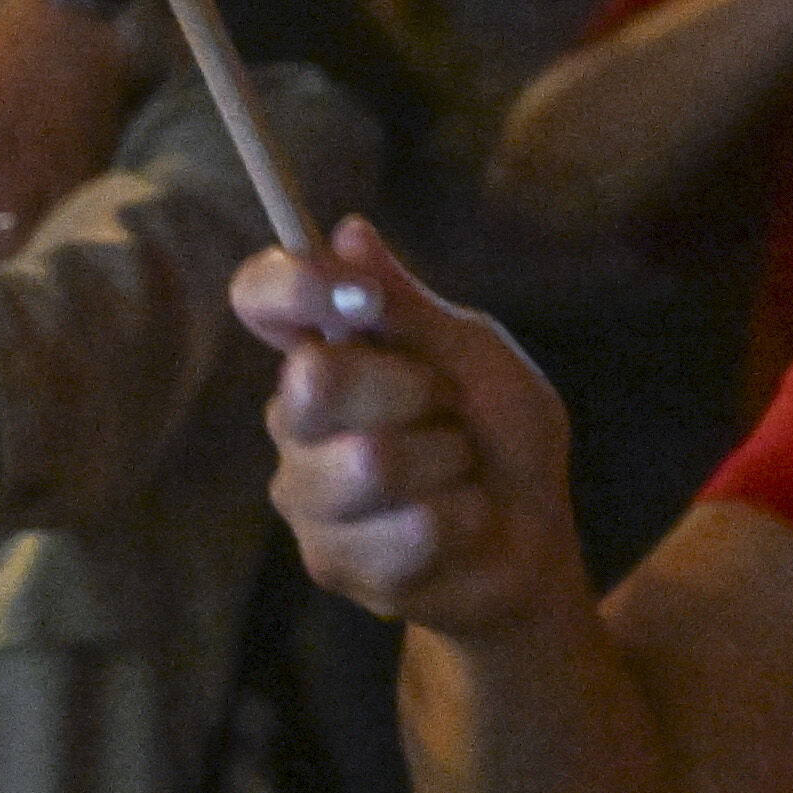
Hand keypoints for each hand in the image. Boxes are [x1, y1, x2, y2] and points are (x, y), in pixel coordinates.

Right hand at [244, 219, 591, 636]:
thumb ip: (410, 307)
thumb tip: (347, 231)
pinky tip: (459, 523)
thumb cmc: (500, 436)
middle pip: (316, 379)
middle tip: (448, 408)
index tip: (355, 294)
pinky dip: (460, 518)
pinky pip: (406, 529)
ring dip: (446, 461)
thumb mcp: (474, 355)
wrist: (531, 540)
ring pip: (369, 461)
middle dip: (412, 389)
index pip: (261, 297)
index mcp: (324, 350)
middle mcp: (294, 418)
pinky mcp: (330, 561)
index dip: (292, 284)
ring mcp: (304, 494)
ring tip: (456, 471)